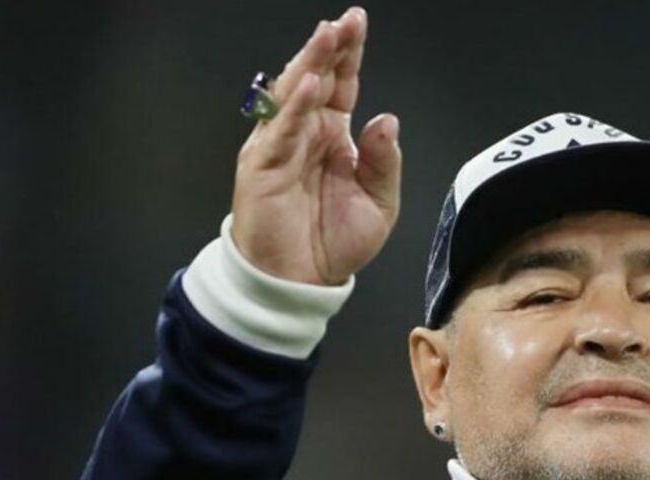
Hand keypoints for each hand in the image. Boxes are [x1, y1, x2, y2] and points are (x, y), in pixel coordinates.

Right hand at [230, 6, 400, 285]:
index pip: (342, 85)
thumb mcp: (379, 205)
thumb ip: (385, 163)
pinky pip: (279, 131)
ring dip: (310, 64)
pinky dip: (294, 108)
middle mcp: (305, 134)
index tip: (357, 23)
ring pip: (294, 96)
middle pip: (316, 79)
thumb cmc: (334, 244)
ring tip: (327, 37)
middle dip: (329, 48)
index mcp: (333, 136)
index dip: (349, 55)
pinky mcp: (262, 167)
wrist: (302, 283)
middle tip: (345, 21)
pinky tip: (310, 85)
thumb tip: (387, 119)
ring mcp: (280, 147)